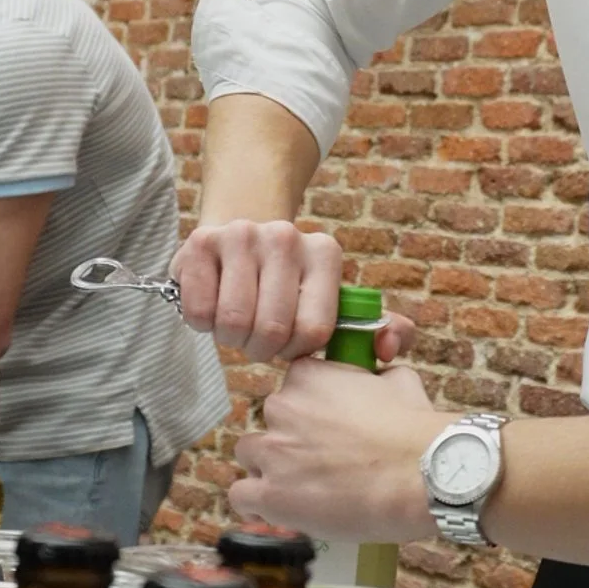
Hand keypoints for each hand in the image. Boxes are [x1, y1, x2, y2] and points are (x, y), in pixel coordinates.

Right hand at [171, 219, 417, 363]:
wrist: (239, 236)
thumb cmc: (291, 285)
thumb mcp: (336, 300)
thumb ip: (379, 328)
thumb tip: (389, 345)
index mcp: (325, 253)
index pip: (314, 330)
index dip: (297, 352)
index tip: (290, 342)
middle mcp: (285, 237)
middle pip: (271, 330)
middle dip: (262, 348)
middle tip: (259, 337)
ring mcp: (241, 235)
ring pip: (234, 323)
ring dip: (232, 337)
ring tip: (238, 321)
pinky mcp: (201, 242)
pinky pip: (200, 310)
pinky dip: (203, 322)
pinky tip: (213, 304)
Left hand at [229, 358, 448, 541]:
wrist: (421, 473)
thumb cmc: (413, 429)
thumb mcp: (398, 379)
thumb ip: (373, 376)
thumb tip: (377, 378)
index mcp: (308, 375)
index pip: (292, 386)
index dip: (309, 408)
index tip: (326, 426)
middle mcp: (282, 407)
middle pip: (270, 421)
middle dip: (290, 438)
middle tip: (322, 460)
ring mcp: (273, 451)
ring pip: (249, 455)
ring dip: (269, 467)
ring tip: (301, 486)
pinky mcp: (271, 495)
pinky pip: (242, 496)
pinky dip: (258, 502)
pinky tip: (282, 508)